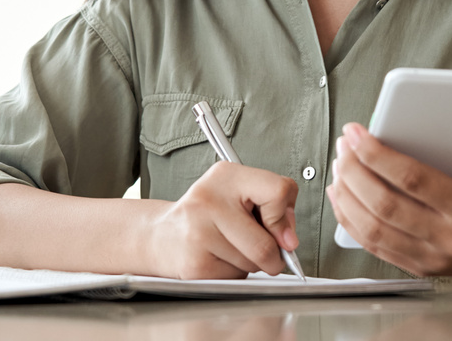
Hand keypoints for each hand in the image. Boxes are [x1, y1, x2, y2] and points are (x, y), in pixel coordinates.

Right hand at [146, 161, 299, 278]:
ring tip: (230, 248)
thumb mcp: (239, 193)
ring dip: (252, 264)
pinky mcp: (195, 264)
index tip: (281, 230)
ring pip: (253, 264)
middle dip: (274, 256)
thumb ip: (273, 207)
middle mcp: (209, 200)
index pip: (278, 191)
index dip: (285, 217)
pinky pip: (236, 277)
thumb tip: (290, 240)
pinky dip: (235, 273)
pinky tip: (217, 258)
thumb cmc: (208, 214)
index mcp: (226, 175)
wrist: (161, 235)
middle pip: (266, 244)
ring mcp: (199, 233)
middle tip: (264, 250)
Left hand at [325, 107, 451, 276]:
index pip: (413, 180)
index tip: (357, 132)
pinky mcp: (419, 267)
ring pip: (373, 229)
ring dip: (347, 195)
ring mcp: (431, 257)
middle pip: (385, 205)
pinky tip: (341, 194)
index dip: (378, 155)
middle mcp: (448, 238)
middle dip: (354, 171)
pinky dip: (350, 220)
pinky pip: (374, 246)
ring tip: (338, 164)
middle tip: (343, 144)